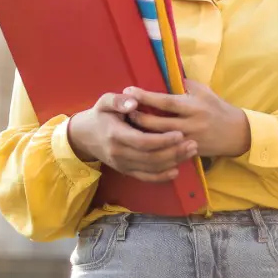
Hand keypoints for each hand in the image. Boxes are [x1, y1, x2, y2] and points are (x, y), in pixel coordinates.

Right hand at [67, 93, 198, 182]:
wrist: (84, 136)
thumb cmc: (99, 115)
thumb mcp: (104, 102)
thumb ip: (118, 100)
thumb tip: (133, 101)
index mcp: (115, 134)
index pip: (142, 141)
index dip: (162, 140)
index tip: (180, 134)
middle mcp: (119, 153)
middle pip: (150, 157)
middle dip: (173, 152)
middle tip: (192, 143)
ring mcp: (122, 164)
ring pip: (151, 168)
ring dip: (172, 162)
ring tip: (190, 152)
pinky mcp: (125, 171)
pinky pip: (145, 177)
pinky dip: (161, 176)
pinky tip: (176, 170)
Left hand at [124, 79, 251, 158]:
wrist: (236, 133)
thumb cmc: (217, 108)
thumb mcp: (203, 91)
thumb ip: (184, 84)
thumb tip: (163, 75)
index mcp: (193, 106)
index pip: (165, 102)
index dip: (146, 96)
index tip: (129, 90)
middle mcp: (190, 124)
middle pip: (158, 123)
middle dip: (138, 117)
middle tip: (122, 110)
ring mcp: (188, 140)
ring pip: (159, 139)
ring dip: (142, 133)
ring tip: (126, 126)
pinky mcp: (188, 152)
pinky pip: (166, 151)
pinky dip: (152, 146)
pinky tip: (140, 142)